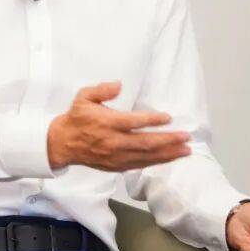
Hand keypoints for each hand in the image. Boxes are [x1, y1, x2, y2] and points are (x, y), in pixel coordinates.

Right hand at [47, 80, 192, 170]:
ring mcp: (116, 156)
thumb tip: (119, 84)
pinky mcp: (116, 166)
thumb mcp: (84, 97)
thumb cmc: (77, 118)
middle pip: (145, 143)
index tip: (168, 117)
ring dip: (168, 154)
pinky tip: (169, 158)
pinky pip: (140, 165)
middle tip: (186, 137)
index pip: (133, 122)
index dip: (152, 120)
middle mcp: (114, 142)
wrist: (63, 144)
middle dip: (169, 141)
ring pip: (146, 156)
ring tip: (185, 150)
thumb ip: (101, 90)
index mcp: (107, 123)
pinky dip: (156, 162)